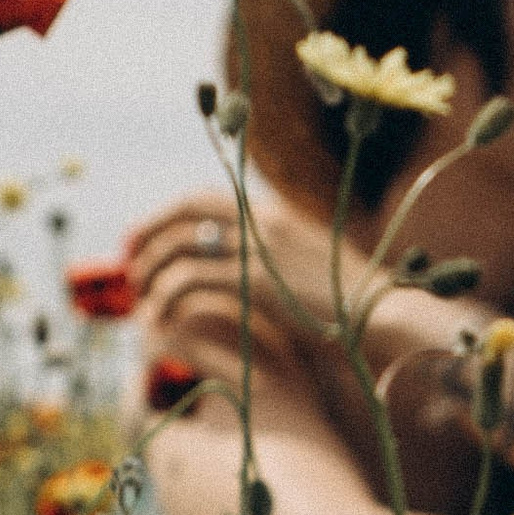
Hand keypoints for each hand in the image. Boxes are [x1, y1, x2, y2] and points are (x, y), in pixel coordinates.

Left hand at [122, 181, 463, 406]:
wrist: (384, 316)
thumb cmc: (352, 306)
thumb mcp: (309, 270)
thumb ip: (275, 263)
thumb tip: (243, 275)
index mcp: (275, 212)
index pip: (205, 195)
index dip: (165, 213)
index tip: (143, 238)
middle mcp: (264, 220)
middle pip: (184, 210)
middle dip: (147, 234)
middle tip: (129, 264)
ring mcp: (260, 248)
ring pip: (180, 245)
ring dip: (151, 271)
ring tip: (143, 301)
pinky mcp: (256, 280)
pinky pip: (192, 280)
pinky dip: (167, 298)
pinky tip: (162, 319)